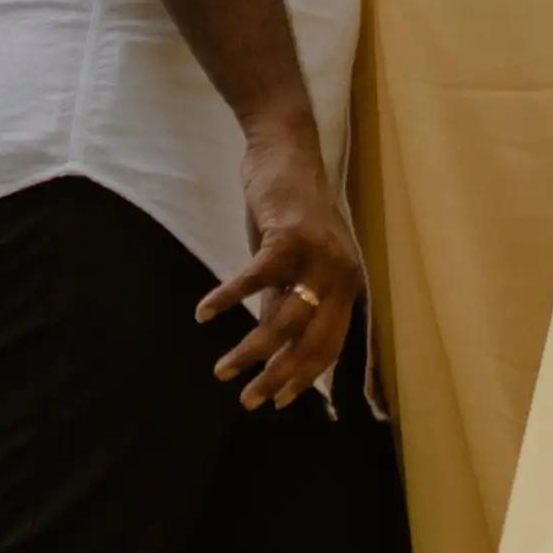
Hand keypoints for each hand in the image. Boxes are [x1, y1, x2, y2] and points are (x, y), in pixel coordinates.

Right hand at [194, 120, 364, 408]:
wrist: (287, 151)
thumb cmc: (287, 209)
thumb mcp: (292, 263)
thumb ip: (286, 300)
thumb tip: (272, 346)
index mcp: (346, 285)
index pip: (330, 346)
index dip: (305, 377)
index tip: (279, 401)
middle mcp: (340, 275)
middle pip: (311, 342)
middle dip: (278, 377)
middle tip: (249, 401)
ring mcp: (317, 256)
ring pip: (284, 321)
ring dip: (251, 351)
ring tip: (223, 370)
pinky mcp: (288, 237)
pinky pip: (255, 280)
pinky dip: (227, 298)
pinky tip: (205, 313)